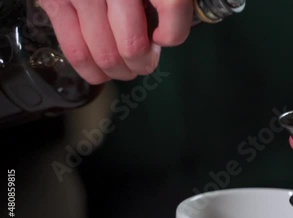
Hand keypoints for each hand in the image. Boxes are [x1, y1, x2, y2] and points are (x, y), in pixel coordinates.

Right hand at [39, 0, 192, 83]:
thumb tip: (161, 34)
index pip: (172, 7)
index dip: (173, 33)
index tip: (165, 38)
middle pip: (132, 44)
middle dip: (142, 63)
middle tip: (145, 63)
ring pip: (104, 54)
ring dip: (119, 71)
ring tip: (124, 68)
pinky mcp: (54, 0)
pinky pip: (75, 49)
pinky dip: (91, 69)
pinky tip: (100, 69)